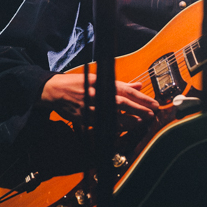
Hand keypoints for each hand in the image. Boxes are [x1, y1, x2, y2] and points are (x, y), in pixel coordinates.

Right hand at [40, 71, 157, 121]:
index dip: (140, 97)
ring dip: (128, 119)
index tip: (153, 103)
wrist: (54, 91)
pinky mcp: (83, 118)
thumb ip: (120, 84)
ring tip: (141, 121)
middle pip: (121, 102)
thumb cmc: (78, 83)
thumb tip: (139, 85)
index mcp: (100, 82)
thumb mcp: (98, 79)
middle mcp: (96, 94)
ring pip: (112, 114)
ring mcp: (89, 107)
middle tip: (151, 113)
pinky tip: (124, 127)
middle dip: (138, 109)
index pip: (125, 90)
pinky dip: (113, 126)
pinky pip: (101, 123)